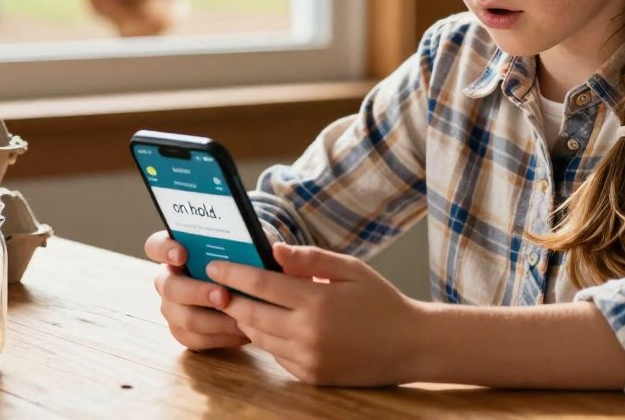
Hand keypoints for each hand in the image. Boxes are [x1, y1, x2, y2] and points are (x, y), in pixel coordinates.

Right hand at [143, 230, 249, 350]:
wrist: (246, 292)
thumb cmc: (240, 262)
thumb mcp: (240, 248)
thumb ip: (239, 244)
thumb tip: (256, 246)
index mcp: (174, 253)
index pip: (156, 246)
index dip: (165, 250)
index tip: (182, 255)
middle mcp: (167, 280)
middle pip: (170, 287)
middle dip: (198, 292)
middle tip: (223, 295)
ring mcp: (171, 308)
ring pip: (184, 318)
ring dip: (214, 320)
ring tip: (241, 319)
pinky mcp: (182, 332)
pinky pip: (197, 339)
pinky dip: (222, 336)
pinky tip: (242, 332)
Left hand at [208, 241, 419, 385]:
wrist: (410, 345)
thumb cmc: (380, 300)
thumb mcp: (350, 268)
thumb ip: (310, 258)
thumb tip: (273, 250)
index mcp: (317, 301)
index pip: (260, 284)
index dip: (233, 273)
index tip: (214, 265)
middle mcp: (308, 334)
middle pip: (250, 314)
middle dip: (230, 298)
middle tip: (216, 285)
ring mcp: (308, 359)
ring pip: (259, 337)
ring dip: (245, 320)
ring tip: (239, 302)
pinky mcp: (311, 376)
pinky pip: (276, 355)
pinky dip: (268, 339)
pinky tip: (269, 324)